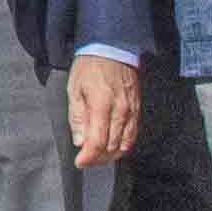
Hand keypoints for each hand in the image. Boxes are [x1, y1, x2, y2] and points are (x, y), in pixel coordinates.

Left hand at [69, 52, 142, 172]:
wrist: (112, 48)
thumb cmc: (89, 67)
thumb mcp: (74, 89)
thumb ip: (77, 117)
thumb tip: (80, 141)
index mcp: (101, 105)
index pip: (98, 142)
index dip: (89, 157)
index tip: (79, 162)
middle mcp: (120, 111)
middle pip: (112, 147)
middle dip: (98, 159)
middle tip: (86, 161)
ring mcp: (131, 111)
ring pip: (124, 144)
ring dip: (111, 155)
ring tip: (98, 157)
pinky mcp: (137, 109)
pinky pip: (132, 134)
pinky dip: (123, 145)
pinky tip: (113, 147)